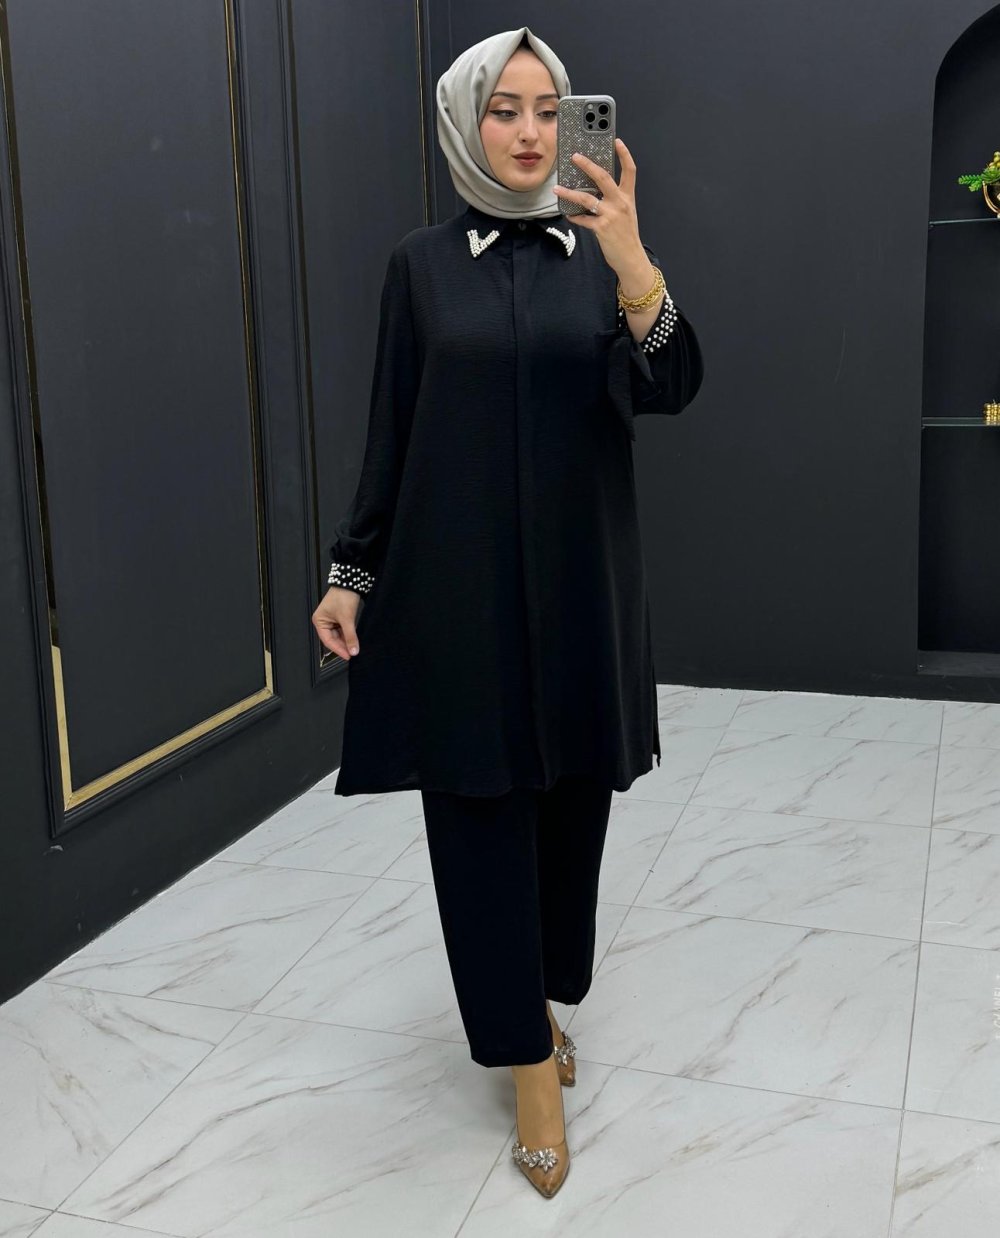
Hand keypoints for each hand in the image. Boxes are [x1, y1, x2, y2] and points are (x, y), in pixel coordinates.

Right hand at [312, 586, 361, 658]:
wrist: (351, 582)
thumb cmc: (343, 596)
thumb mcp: (347, 619)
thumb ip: (350, 636)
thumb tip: (353, 650)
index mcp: (319, 621)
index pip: (328, 640)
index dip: (338, 649)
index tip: (348, 656)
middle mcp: (323, 621)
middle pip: (333, 639)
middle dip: (343, 646)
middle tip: (353, 653)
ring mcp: (331, 620)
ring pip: (338, 636)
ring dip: (346, 641)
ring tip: (354, 648)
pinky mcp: (339, 618)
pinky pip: (343, 630)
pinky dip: (348, 636)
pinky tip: (354, 640)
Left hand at [552, 137, 644, 274]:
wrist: (631, 257)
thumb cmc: (626, 235)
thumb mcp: (625, 213)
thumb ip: (613, 200)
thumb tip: (594, 190)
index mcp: (627, 197)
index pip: (630, 170)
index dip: (624, 154)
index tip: (617, 141)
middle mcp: (620, 203)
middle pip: (603, 177)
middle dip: (587, 165)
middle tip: (575, 157)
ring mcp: (611, 215)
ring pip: (586, 198)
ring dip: (569, 193)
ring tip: (557, 189)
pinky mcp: (601, 228)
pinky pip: (583, 219)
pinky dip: (574, 217)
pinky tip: (568, 214)